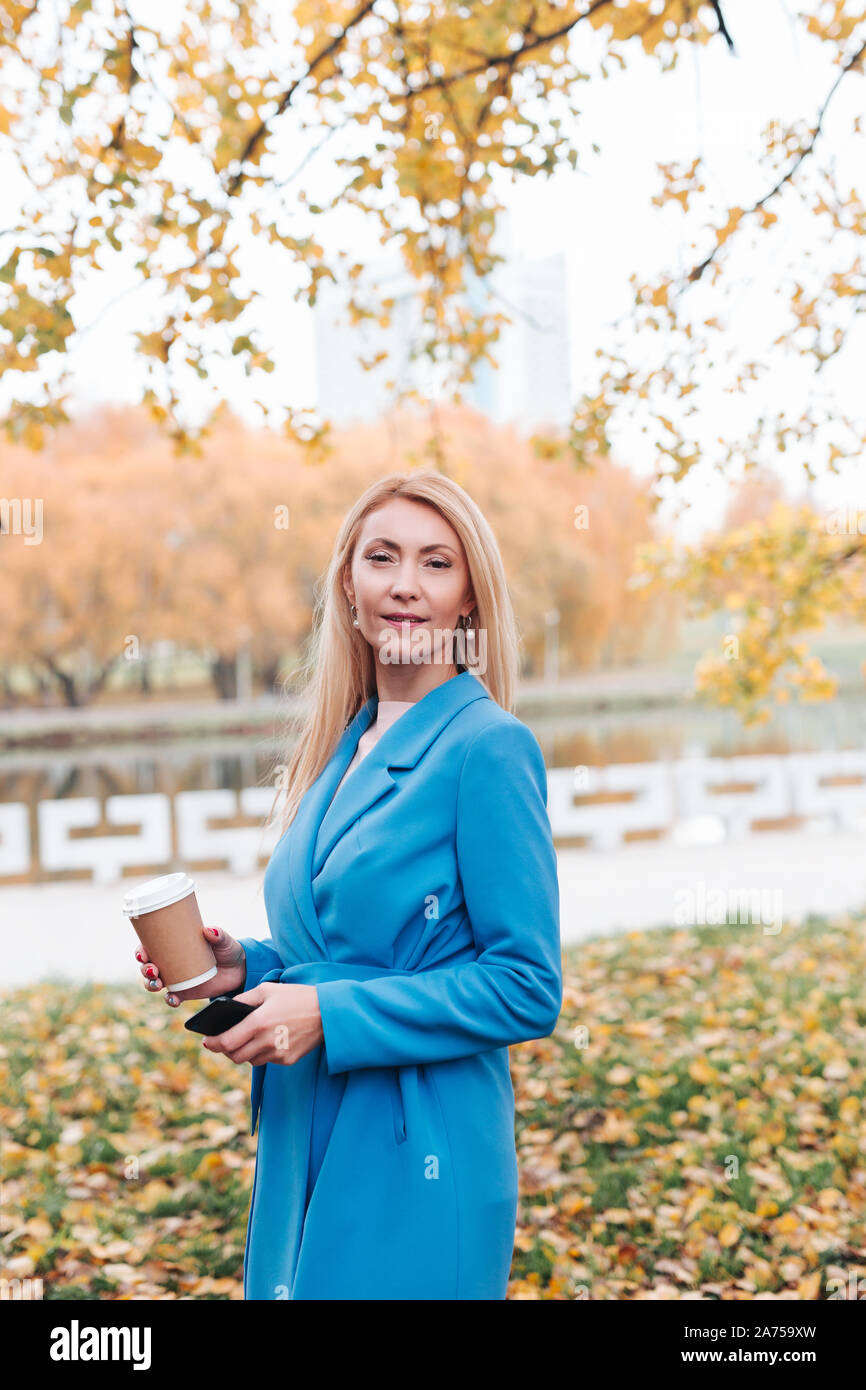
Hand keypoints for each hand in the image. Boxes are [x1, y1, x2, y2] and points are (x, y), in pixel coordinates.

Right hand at [136, 925, 245, 1006]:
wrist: (238, 970)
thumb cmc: (226, 949)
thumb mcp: (223, 940)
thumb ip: (218, 935)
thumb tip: (209, 930)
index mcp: (173, 947)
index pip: (150, 948)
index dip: (140, 951)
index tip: (142, 953)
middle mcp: (170, 963)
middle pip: (147, 967)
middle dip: (144, 969)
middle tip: (152, 970)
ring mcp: (176, 979)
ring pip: (154, 983)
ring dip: (150, 984)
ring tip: (158, 983)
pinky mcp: (185, 993)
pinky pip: (171, 998)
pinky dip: (169, 1000)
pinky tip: (173, 999)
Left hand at [202, 982, 323, 1067]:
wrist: (327, 1012)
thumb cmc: (296, 996)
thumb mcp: (268, 990)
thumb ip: (244, 999)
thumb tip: (226, 1008)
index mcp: (258, 1022)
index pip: (226, 1042)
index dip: (212, 1044)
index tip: (206, 1042)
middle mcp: (266, 1041)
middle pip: (235, 1056)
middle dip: (226, 1050)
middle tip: (225, 1041)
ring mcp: (277, 1053)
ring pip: (250, 1060)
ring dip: (245, 1052)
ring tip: (249, 1038)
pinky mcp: (288, 1060)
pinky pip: (267, 1060)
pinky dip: (262, 1052)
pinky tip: (269, 1039)